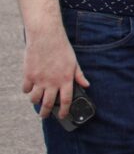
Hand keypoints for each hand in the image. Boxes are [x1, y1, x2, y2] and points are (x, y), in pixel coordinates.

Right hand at [15, 0, 88, 119]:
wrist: (46, 37)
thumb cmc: (62, 48)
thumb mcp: (74, 62)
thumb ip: (79, 75)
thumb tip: (86, 85)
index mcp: (66, 79)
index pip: (66, 100)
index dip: (64, 111)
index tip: (62, 116)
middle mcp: (52, 82)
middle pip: (48, 104)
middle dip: (46, 113)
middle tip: (45, 116)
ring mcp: (39, 80)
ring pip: (35, 99)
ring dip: (36, 102)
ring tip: (37, 102)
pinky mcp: (28, 75)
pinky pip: (26, 89)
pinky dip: (27, 91)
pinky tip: (30, 89)